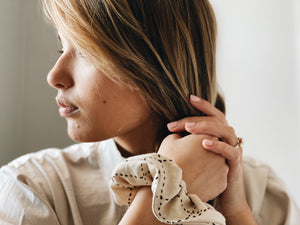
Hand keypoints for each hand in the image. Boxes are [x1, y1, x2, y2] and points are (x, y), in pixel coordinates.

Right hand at [158, 133, 228, 201]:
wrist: (170, 185)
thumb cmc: (169, 159)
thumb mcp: (171, 140)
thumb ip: (182, 134)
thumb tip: (184, 136)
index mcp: (209, 136)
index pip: (204, 134)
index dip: (193, 139)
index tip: (184, 145)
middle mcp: (220, 150)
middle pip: (212, 148)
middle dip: (202, 151)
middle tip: (187, 157)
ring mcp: (223, 168)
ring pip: (216, 164)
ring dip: (207, 165)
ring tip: (190, 170)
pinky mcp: (222, 183)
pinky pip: (216, 178)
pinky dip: (208, 179)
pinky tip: (195, 180)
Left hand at [167, 95, 256, 223]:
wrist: (223, 198)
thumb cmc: (205, 174)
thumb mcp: (196, 154)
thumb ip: (189, 141)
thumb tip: (170, 130)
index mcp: (219, 135)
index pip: (213, 115)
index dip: (203, 105)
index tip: (189, 98)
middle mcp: (228, 140)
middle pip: (219, 119)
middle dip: (199, 117)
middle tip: (179, 122)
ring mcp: (233, 151)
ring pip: (227, 131)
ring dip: (208, 127)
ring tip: (190, 128)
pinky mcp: (236, 165)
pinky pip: (231, 152)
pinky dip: (218, 146)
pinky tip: (204, 143)